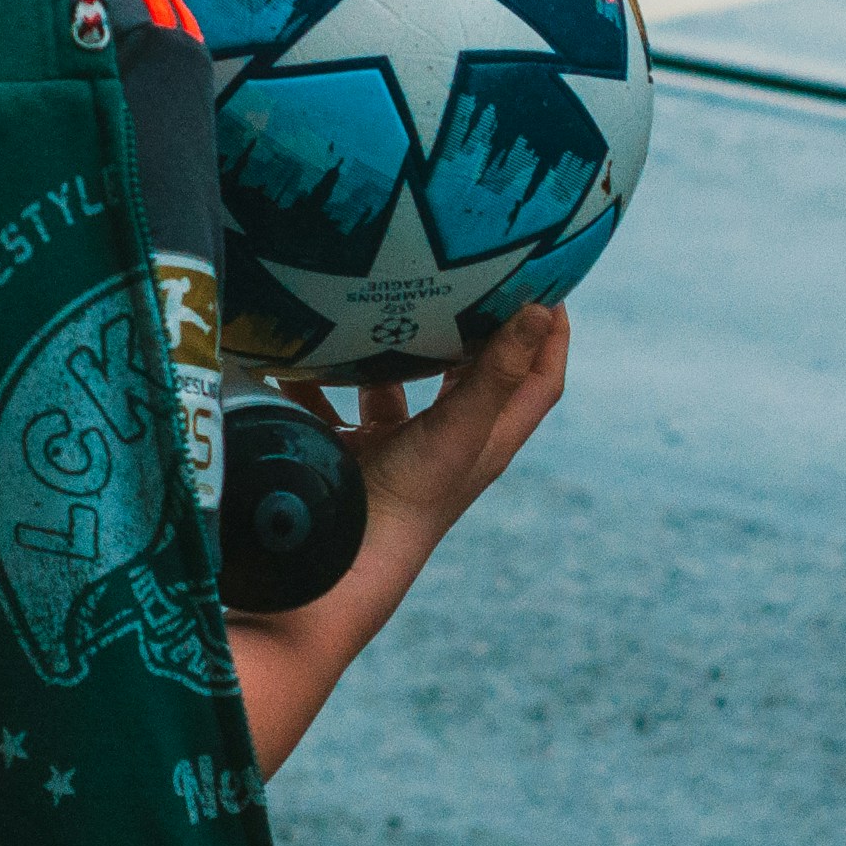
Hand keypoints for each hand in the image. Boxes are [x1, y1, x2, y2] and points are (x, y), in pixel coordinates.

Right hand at [235, 305, 572, 774]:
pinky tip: (294, 353)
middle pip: (470, 376)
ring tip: (373, 299)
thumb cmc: (405, 508)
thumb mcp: (455, 435)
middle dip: (468, 325)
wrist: (333, 574)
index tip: (549, 277)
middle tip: (458, 270)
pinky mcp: (345, 457)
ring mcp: (392, 452)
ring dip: (388, 348)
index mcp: (484, 442)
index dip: (552, 336)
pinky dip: (318, 379)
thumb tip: (542, 309)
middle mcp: (444, 445)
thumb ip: (493, 375)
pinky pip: (333, 405)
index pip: (537, 381)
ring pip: (396, 387)